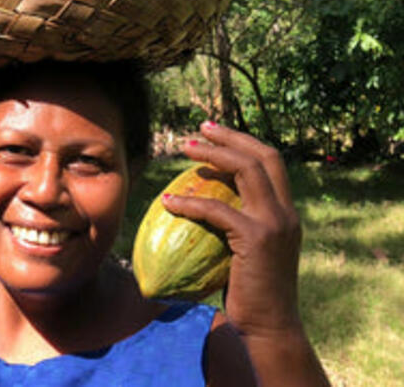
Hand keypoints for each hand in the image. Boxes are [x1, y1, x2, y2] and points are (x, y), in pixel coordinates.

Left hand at [162, 122, 302, 336]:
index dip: (244, 142)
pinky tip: (168, 201)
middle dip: (230, 137)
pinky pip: (218, 210)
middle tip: (200, 129)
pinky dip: (191, 202)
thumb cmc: (252, 292)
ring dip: (213, 155)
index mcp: (287, 212)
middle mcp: (286, 213)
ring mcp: (274, 224)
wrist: (269, 326)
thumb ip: (239, 225)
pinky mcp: (256, 239)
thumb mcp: (250, 251)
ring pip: (246, 171)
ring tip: (185, 147)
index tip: (216, 132)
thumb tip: (204, 207)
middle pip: (262, 156)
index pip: (271, 162)